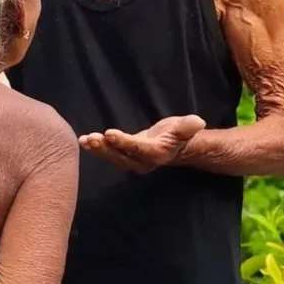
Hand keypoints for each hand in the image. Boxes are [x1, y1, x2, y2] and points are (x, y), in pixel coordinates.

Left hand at [78, 115, 205, 172]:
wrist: (176, 146)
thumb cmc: (180, 134)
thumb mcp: (186, 128)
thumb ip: (188, 126)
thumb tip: (198, 121)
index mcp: (155, 153)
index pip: (137, 148)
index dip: (123, 142)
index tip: (109, 133)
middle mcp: (142, 161)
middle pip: (121, 155)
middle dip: (105, 148)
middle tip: (90, 139)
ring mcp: (132, 161)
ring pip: (112, 157)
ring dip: (97, 149)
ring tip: (84, 140)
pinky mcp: (124, 156)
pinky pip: (109, 154)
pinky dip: (97, 148)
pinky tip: (84, 141)